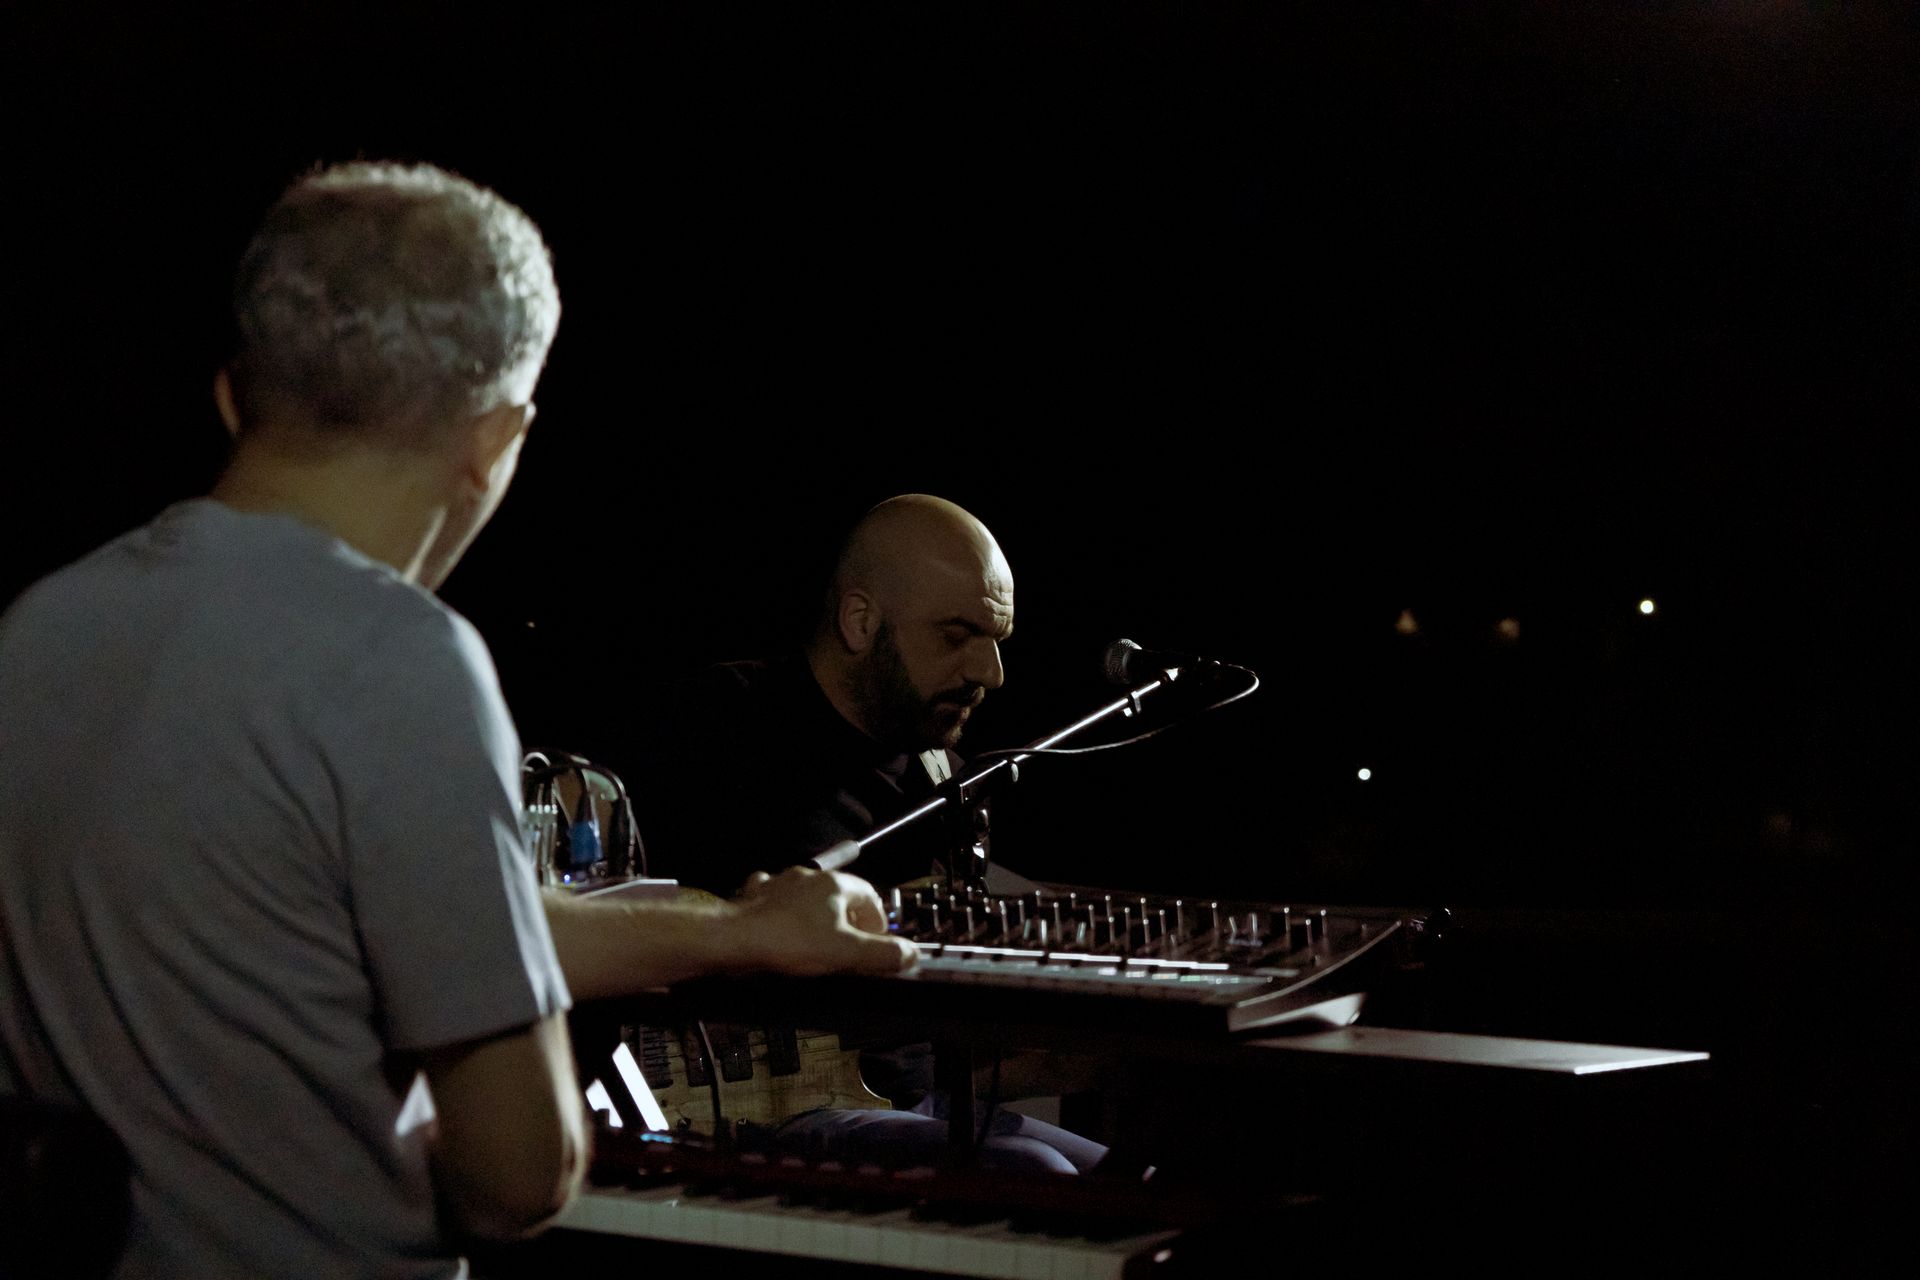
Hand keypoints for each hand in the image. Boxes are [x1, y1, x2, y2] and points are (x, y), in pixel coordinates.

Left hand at [733, 861, 916, 976]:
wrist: (734, 939)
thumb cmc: (791, 943)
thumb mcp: (847, 953)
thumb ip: (883, 954)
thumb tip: (911, 955)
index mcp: (835, 885)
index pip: (870, 896)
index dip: (877, 922)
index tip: (876, 945)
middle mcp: (809, 877)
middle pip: (840, 894)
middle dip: (848, 919)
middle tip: (850, 947)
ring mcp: (779, 883)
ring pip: (807, 894)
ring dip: (815, 913)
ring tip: (817, 940)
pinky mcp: (756, 896)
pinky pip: (775, 898)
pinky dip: (782, 911)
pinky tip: (781, 927)